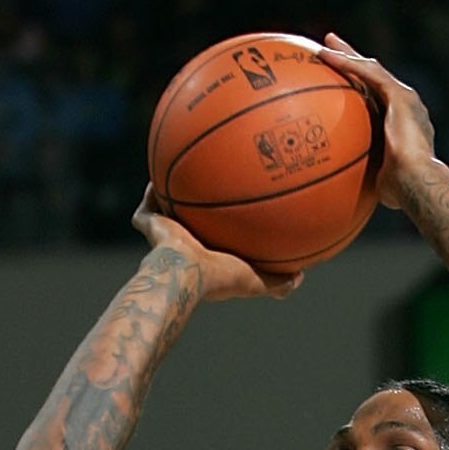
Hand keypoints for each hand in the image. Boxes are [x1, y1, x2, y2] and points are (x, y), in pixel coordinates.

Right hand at [132, 189, 302, 302]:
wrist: (183, 271)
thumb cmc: (219, 277)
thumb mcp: (255, 280)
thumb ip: (276, 282)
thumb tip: (300, 278)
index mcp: (206, 258)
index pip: (217, 242)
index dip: (226, 230)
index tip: (236, 217)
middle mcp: (184, 245)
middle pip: (191, 223)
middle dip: (198, 210)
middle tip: (209, 191)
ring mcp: (164, 235)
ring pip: (166, 211)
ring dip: (172, 195)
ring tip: (182, 174)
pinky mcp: (148, 226)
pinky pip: (148, 204)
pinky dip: (152, 189)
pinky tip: (161, 167)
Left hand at [319, 36, 434, 209]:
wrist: (418, 183)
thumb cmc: (401, 192)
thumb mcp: (379, 181)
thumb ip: (367, 175)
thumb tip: (346, 188)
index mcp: (402, 123)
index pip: (377, 99)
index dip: (359, 87)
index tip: (342, 82)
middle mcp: (406, 106)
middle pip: (374, 76)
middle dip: (353, 60)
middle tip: (332, 49)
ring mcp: (404, 98)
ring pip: (371, 69)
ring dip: (347, 55)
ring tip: (326, 43)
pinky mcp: (400, 95)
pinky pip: (369, 73)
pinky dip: (347, 63)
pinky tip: (327, 56)